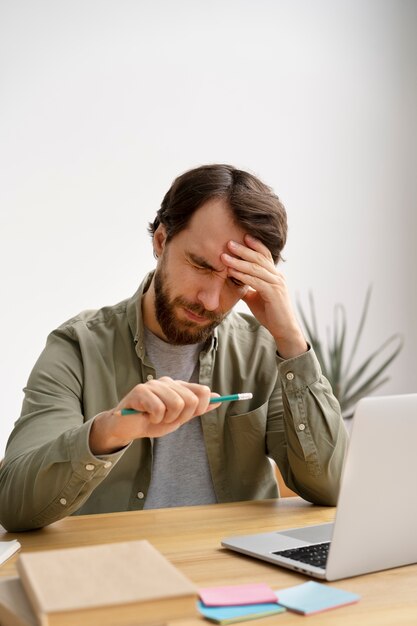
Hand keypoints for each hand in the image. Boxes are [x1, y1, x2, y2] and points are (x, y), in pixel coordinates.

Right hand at [90, 377, 217, 454]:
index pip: (202, 390)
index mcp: (178, 386)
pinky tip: (147, 416)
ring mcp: (154, 384)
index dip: (200, 408)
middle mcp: (168, 382)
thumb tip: (218, 399)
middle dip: (181, 417)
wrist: (128, 428)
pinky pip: (159, 408)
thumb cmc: (152, 421)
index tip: (188, 417)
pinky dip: (155, 419)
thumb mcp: (179, 418)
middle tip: (167, 419)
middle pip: (192, 400)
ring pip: (176, 404)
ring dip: (167, 419)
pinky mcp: (141, 391)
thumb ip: (197, 408)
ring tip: (157, 418)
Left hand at [221, 234, 306, 358]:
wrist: (283, 330)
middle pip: (259, 258)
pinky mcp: (273, 293)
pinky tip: (232, 272)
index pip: (265, 255)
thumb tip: (234, 281)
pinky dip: (243, 275)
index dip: (254, 245)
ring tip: (225, 256)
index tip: (242, 237)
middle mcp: (277, 277)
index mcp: (274, 275)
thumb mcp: (255, 297)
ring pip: (256, 268)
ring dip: (239, 261)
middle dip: (243, 250)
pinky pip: (256, 281)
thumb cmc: (270, 313)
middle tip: (229, 243)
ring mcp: (277, 284)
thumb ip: (247, 287)